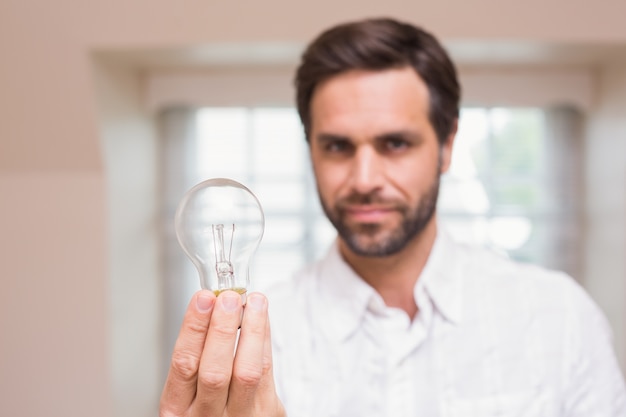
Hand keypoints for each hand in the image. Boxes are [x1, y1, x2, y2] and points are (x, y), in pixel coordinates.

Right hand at [160, 290, 284, 416]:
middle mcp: (206, 416)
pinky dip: (264, 340)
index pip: (183, 364)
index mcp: (179, 408)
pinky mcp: (267, 412)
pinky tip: (262, 320)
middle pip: (213, 372)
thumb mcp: (190, 391)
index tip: (202, 299)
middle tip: (228, 299)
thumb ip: (199, 354)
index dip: (193, 328)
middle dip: (221, 329)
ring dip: (252, 330)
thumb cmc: (210, 409)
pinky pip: (267, 372)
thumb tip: (213, 305)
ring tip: (254, 303)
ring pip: (247, 372)